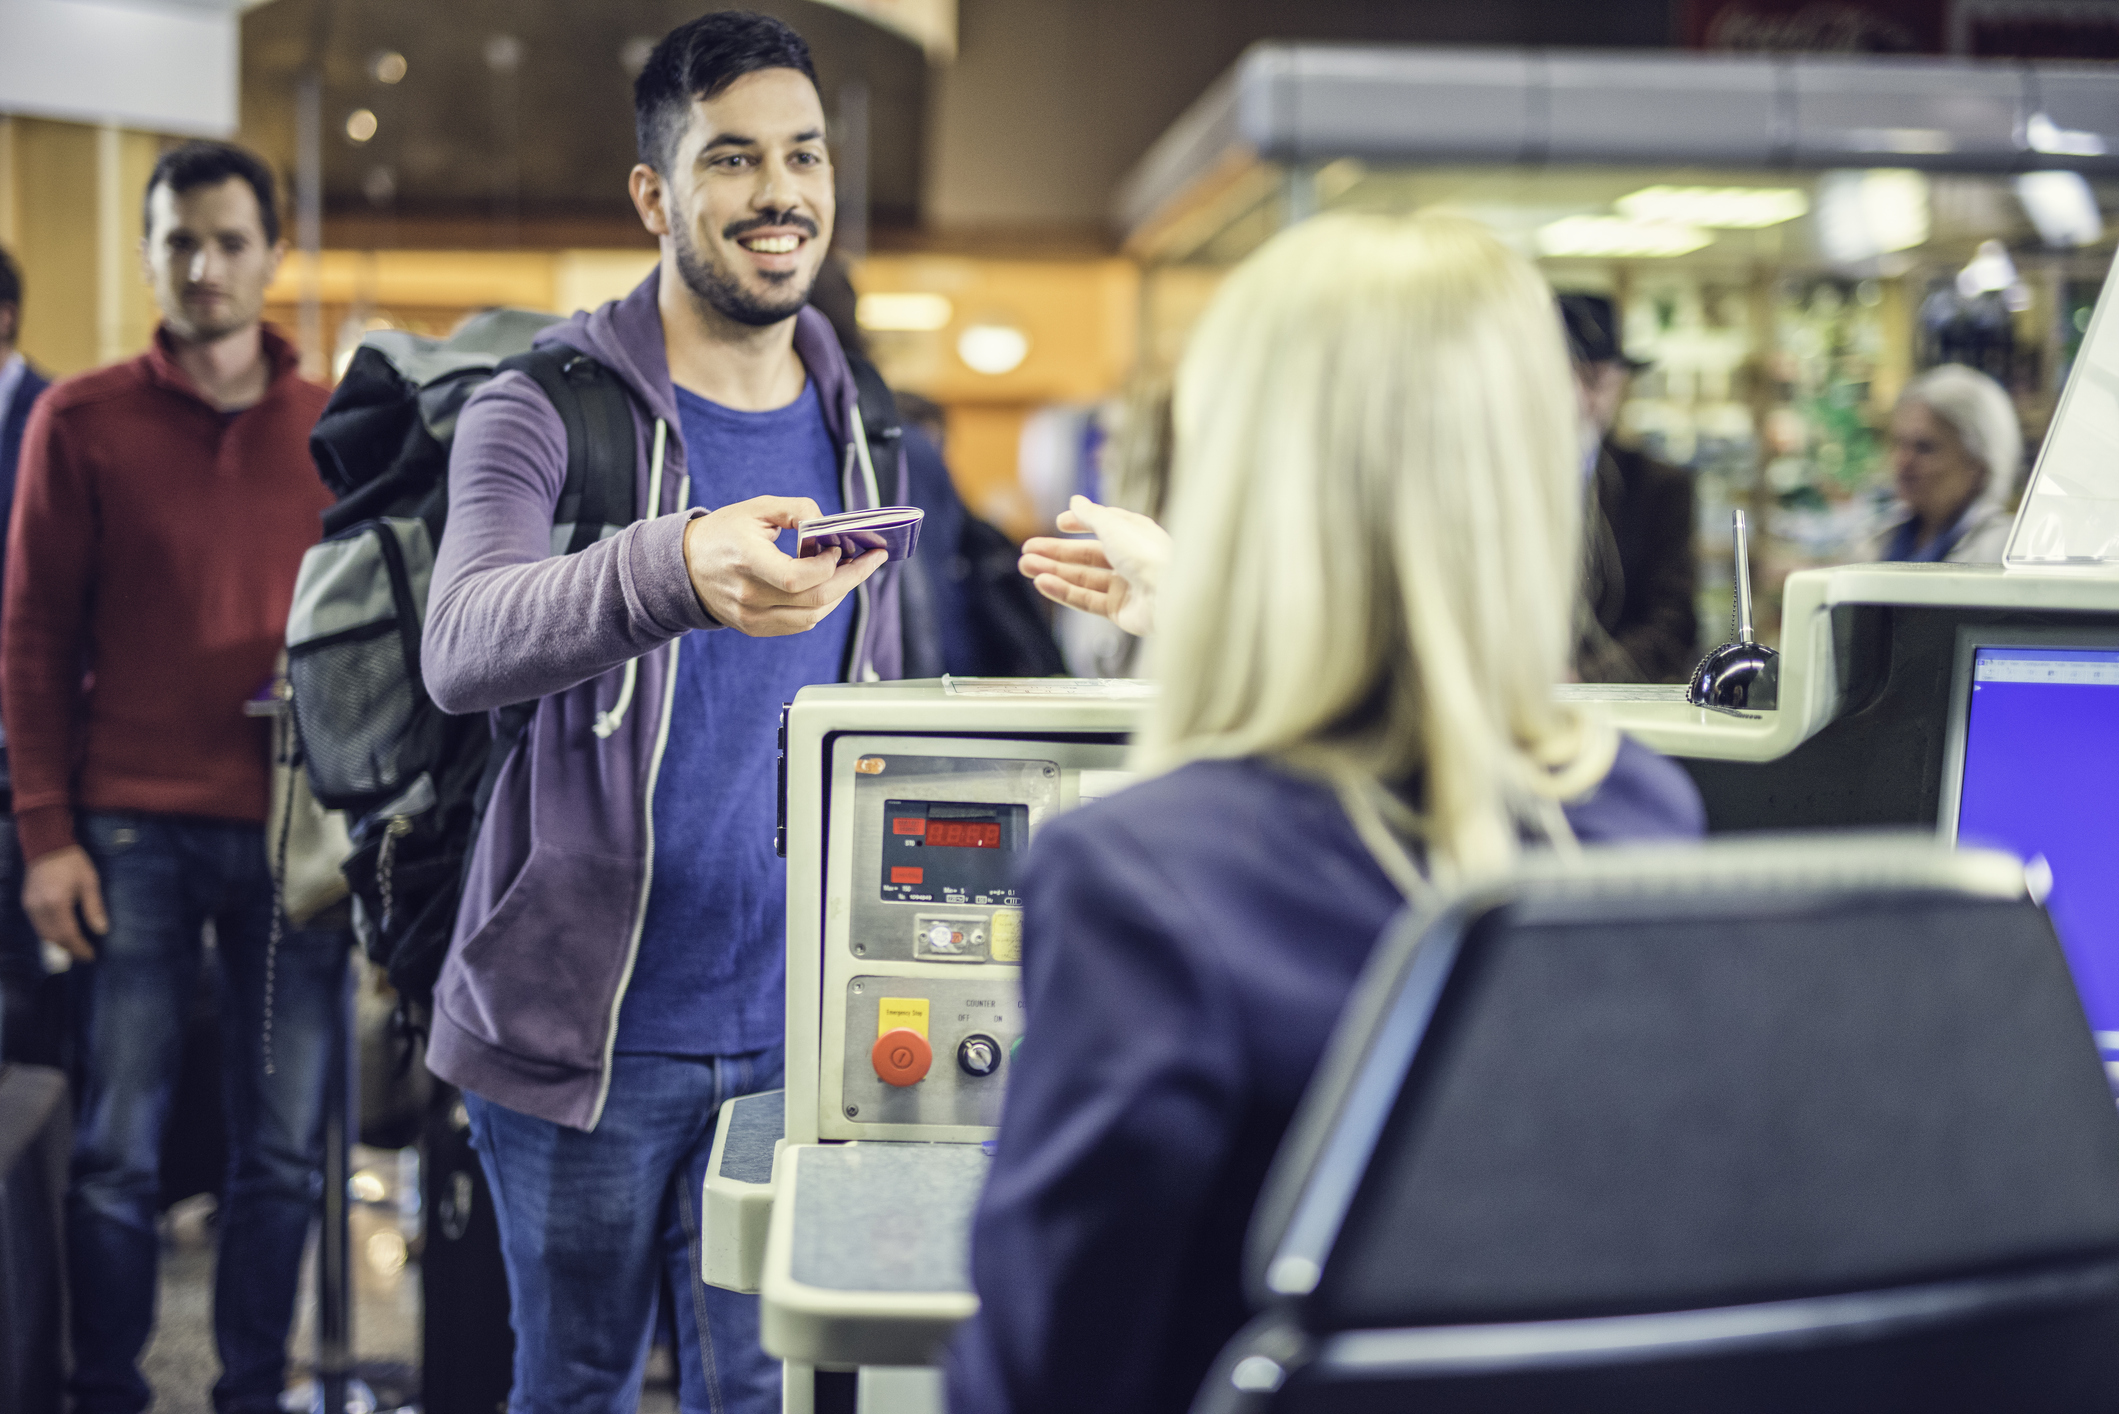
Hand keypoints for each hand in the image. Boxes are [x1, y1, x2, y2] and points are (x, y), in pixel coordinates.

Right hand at [24, 845, 106, 961]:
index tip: (91, 956)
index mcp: (57, 903)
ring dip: (59, 944)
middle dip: (70, 949)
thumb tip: (102, 931)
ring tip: (76, 947)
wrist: (47, 846)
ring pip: (43, 934)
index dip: (80, 948)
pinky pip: (37, 926)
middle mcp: (39, 908)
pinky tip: (62, 934)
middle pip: (53, 938)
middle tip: (85, 955)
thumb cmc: (73, 863)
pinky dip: (49, 934)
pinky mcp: (26, 903)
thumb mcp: (89, 883)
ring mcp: (30, 906)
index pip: (68, 934)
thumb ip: (94, 908)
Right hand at [682, 496, 886, 636]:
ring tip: (853, 571)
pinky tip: (831, 587)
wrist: (684, 567)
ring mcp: (751, 617)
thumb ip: (797, 509)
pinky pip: (800, 624)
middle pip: (813, 600)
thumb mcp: (757, 508)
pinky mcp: (755, 628)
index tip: (838, 547)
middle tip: (872, 559)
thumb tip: (829, 526)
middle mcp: (748, 595)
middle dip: (851, 578)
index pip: (797, 577)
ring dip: (840, 594)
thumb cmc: (724, 532)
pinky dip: (822, 606)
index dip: (827, 565)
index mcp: (746, 560)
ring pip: (812, 616)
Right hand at [1018, 495, 1171, 637]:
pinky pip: (1087, 600)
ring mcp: (1126, 587)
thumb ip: (1091, 515)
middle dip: (1056, 552)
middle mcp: (1133, 560)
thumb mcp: (1113, 527)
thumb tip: (1075, 501)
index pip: (1106, 526)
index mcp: (1137, 534)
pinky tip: (1043, 582)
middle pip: (1088, 555)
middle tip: (1027, 551)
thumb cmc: (1148, 556)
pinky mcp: (1120, 611)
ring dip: (1054, 571)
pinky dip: (1064, 591)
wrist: (1170, 598)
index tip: (1058, 523)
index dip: (1081, 523)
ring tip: (1026, 566)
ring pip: (1083, 578)